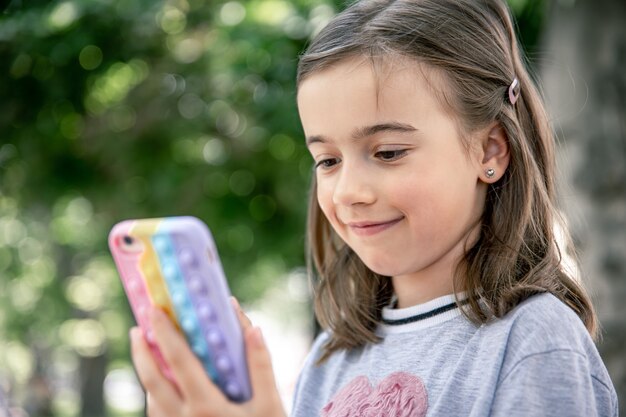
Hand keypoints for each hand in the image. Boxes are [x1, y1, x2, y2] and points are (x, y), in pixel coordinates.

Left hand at [130, 298, 285, 416]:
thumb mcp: (270, 406)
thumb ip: (260, 365)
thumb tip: (252, 327)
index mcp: (206, 406)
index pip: (178, 361)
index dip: (164, 333)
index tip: (154, 311)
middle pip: (151, 379)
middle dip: (141, 351)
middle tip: (136, 328)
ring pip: (151, 400)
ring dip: (146, 373)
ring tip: (148, 351)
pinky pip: (159, 416)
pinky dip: (155, 395)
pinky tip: (163, 386)